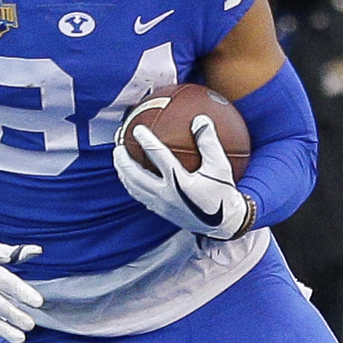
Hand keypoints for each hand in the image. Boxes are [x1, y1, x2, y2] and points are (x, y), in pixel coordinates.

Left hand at [112, 114, 252, 240]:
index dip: (146, 141)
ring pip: (134, 188)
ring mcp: (161, 205)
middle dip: (123, 161)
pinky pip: (140, 197)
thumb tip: (200, 119)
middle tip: (118, 146)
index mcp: (180, 181)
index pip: (158, 156)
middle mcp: (166, 194)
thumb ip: (209, 142)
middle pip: (136, 176)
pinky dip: (132, 185)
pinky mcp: (161, 212)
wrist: (224, 224)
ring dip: (123, 173)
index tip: (137, 129)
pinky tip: (131, 178)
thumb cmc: (223, 192)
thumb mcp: (220, 166)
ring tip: (119, 161)